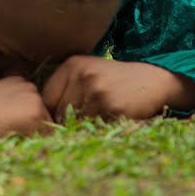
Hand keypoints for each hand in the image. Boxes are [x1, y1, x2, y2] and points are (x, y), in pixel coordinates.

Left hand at [40, 56, 179, 121]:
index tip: (65, 117)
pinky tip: (111, 120)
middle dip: (68, 122)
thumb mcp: (89, 71)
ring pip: (75, 123)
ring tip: (100, 119)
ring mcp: (97, 90)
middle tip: (85, 120)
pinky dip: (100, 130)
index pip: (46, 98)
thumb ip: (65, 86)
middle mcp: (82, 75)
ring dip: (84, 128)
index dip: (52, 112)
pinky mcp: (112, 106)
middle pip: (58, 113)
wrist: (154, 80)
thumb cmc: (116, 80)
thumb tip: (40, 114)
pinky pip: (94, 129)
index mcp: (72, 65)